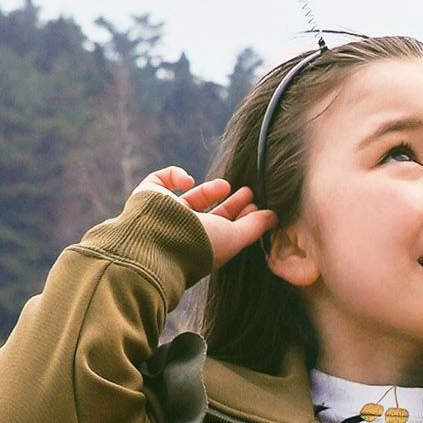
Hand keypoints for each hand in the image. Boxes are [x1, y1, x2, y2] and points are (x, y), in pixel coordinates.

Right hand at [131, 167, 276, 271]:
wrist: (158, 240)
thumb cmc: (200, 246)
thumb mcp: (234, 237)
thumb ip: (255, 227)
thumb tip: (275, 216)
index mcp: (201, 247)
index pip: (224, 231)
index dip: (241, 218)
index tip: (257, 207)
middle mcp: (182, 232)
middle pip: (209, 215)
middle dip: (230, 204)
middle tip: (249, 193)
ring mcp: (164, 214)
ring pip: (189, 199)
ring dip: (209, 190)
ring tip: (226, 186)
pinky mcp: (148, 196)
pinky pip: (161, 180)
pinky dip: (175, 176)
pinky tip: (188, 181)